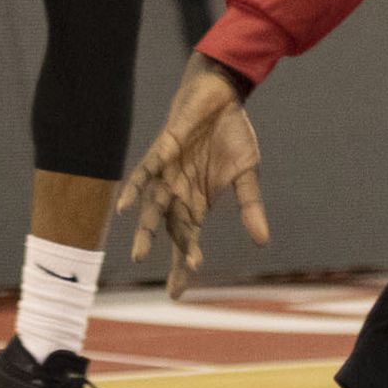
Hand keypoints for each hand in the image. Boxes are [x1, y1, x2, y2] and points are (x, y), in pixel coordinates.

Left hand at [117, 54, 269, 298]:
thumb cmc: (232, 133)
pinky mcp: (162, 151)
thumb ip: (250, 204)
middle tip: (173, 287)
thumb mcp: (247, 171)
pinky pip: (144, 173)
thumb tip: (262, 240)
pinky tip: (125, 208)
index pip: (189, 239)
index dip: (184, 263)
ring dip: (146, 230)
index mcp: (199, 201)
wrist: (223, 95)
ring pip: (154, 208)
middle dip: (174, 256)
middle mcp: (180, 192)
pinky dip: (134, 189)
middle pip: (173, 230)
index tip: (177, 292)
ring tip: (139, 254)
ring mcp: (168, 173)